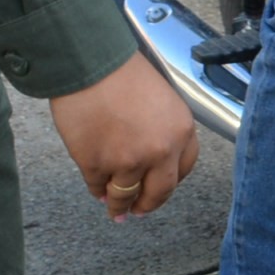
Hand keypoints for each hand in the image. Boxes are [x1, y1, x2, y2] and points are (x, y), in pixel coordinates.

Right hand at [49, 54, 198, 220]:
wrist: (90, 64)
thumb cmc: (123, 73)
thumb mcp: (162, 100)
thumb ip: (162, 130)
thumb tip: (151, 162)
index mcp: (181, 131)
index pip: (184, 169)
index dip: (170, 182)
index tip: (161, 189)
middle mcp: (160, 151)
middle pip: (159, 192)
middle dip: (148, 204)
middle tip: (139, 210)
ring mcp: (128, 161)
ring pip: (126, 195)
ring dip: (119, 204)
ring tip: (115, 208)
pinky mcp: (97, 165)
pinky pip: (98, 186)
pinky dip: (97, 190)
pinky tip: (98, 191)